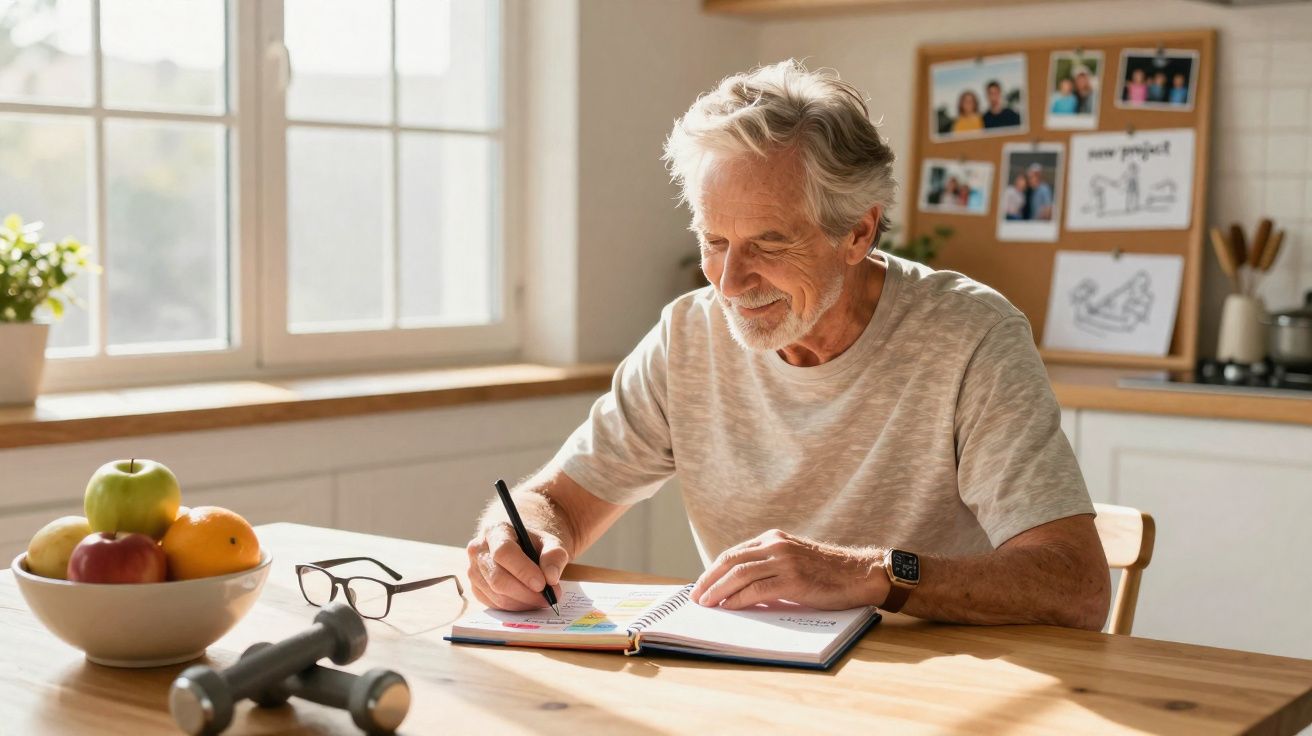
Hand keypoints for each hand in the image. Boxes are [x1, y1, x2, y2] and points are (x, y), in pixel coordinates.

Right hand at [465, 522, 569, 610]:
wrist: (520, 544)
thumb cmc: (534, 542)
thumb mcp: (550, 541)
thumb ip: (554, 555)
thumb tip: (551, 577)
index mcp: (495, 531)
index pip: (503, 552)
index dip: (522, 570)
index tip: (542, 584)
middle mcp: (478, 550)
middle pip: (497, 578)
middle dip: (526, 593)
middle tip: (549, 598)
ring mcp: (474, 571)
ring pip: (497, 595)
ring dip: (523, 602)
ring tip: (543, 598)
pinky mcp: (476, 589)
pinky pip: (495, 605)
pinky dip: (516, 607)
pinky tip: (529, 600)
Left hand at [690, 529, 887, 610]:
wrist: (860, 574)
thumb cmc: (828, 572)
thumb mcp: (794, 558)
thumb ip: (770, 564)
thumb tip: (740, 584)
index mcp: (774, 538)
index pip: (735, 552)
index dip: (715, 569)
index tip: (702, 584)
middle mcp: (776, 545)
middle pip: (731, 560)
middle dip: (709, 579)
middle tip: (696, 596)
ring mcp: (785, 561)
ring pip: (740, 574)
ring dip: (718, 590)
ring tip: (707, 603)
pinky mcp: (793, 580)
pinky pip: (757, 590)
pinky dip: (738, 599)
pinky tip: (729, 607)